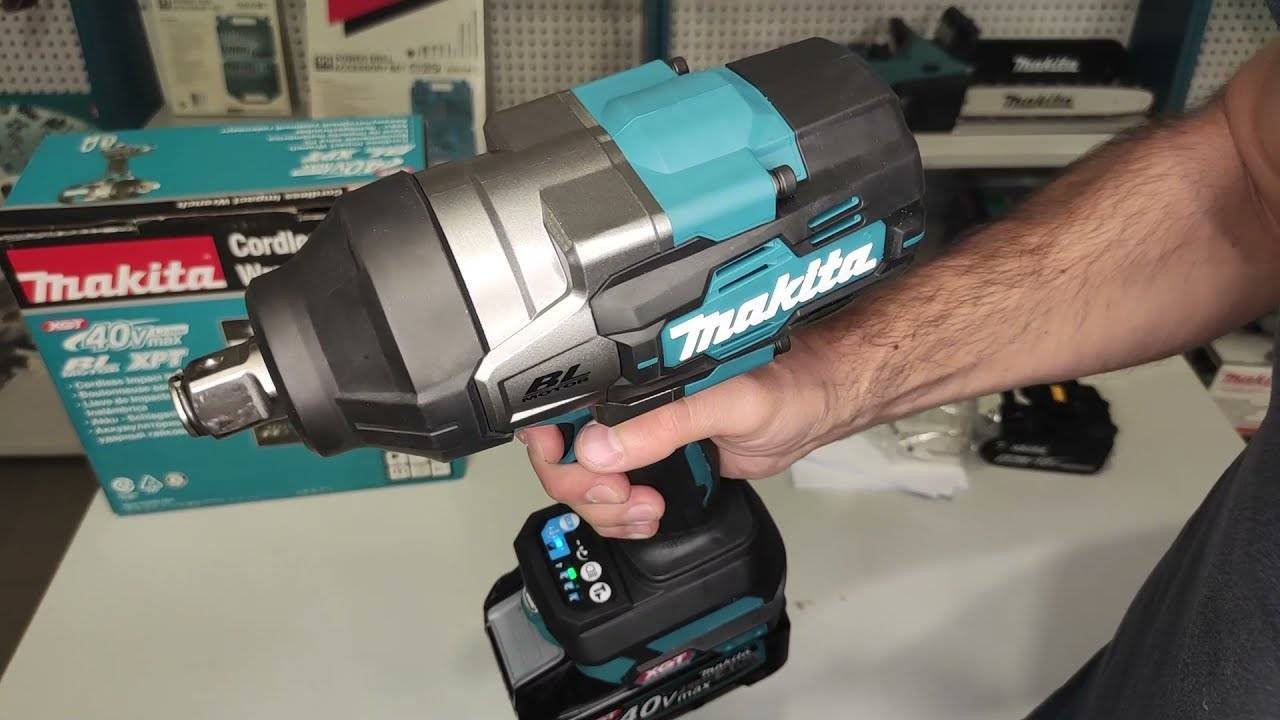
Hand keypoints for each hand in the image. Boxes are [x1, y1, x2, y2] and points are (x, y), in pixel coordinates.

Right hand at [518, 333, 850, 538]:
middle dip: (585, 486)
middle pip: (563, 454)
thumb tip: (600, 447)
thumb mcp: (723, 400)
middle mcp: (627, 405)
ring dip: (606, 509)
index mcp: (633, 375)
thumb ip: (663, 423)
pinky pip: (614, 501)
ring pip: (585, 484)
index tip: (569, 463)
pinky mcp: (656, 468)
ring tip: (647, 508)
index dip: (551, 440)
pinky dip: (622, 518)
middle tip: (622, 494)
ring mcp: (639, 439)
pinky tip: (649, 515)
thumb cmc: (783, 384)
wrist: (815, 412)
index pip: (560, 405)